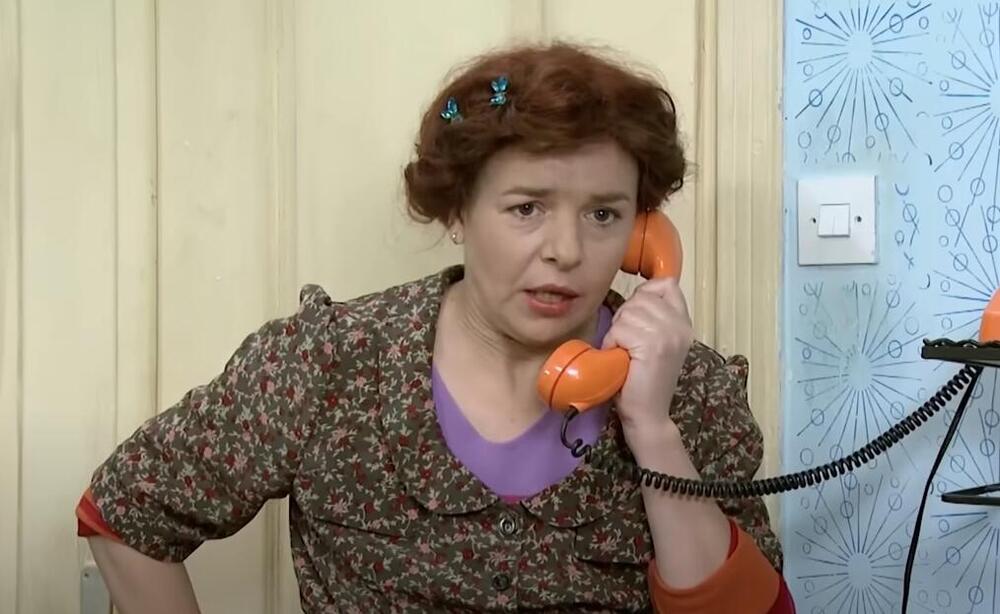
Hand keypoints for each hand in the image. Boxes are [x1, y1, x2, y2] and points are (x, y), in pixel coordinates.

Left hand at [600, 277, 693, 441]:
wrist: (648, 415)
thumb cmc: (643, 379)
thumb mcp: (656, 342)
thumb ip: (654, 317)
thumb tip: (638, 293)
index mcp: (684, 323)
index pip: (667, 285)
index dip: (645, 294)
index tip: (637, 317)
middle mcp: (681, 326)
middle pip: (641, 297)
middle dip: (625, 316)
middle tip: (627, 342)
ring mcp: (669, 335)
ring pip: (629, 312)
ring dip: (617, 331)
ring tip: (624, 352)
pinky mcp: (653, 346)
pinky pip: (620, 329)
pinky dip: (612, 343)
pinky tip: (620, 358)